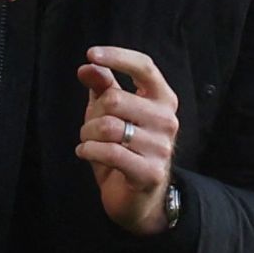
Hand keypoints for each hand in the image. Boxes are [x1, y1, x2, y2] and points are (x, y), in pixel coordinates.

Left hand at [76, 47, 179, 234]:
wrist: (137, 198)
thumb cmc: (123, 150)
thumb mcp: (110, 114)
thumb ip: (102, 87)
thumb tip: (87, 66)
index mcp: (163, 100)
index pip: (144, 67)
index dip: (118, 57)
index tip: (91, 54)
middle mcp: (168, 120)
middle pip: (116, 99)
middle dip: (92, 114)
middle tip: (90, 127)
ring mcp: (162, 147)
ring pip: (108, 126)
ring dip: (87, 134)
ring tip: (89, 142)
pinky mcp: (150, 171)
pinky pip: (108, 151)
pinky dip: (87, 150)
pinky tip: (85, 153)